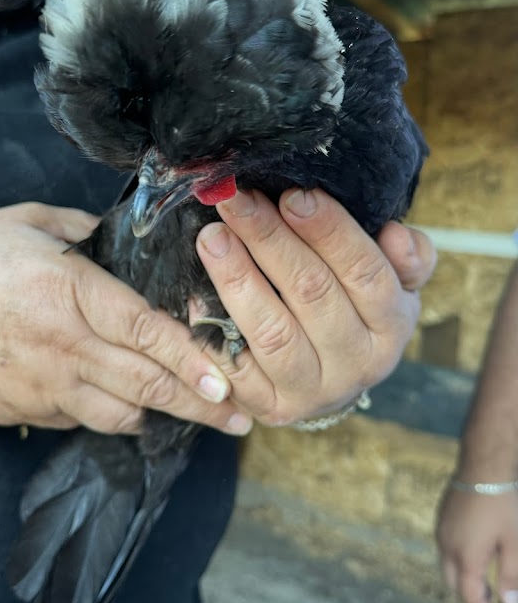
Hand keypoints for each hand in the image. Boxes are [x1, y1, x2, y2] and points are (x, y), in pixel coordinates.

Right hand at [0, 203, 245, 435]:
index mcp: (72, 293)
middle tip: (240, 418)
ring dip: (162, 415)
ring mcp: (47, 385)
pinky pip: (84, 419)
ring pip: (121, 413)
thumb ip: (84, 231)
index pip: (148, 332)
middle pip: (147, 384)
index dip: (194, 358)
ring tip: (198, 416)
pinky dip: (114, 415)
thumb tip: (121, 238)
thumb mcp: (27, 222)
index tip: (230, 378)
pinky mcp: (29, 409)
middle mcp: (66, 346)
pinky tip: (133, 408)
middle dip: (201, 405)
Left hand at [196, 188, 434, 425]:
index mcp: (393, 325)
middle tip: (237, 200)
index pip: (365, 272)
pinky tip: (193, 292)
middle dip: (270, 239)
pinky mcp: (271, 408)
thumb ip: (408, 256)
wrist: (334, 379)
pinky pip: (237, 367)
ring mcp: (313, 391)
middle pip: (312, 293)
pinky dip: (213, 329)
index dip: (329, 231)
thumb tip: (396, 234)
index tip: (293, 194)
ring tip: (212, 236)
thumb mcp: (396, 282)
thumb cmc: (358, 309)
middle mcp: (358, 364)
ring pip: (273, 331)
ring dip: (237, 278)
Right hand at [437, 486, 517, 602]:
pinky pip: (444, 549)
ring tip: (484, 581)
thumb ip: (510, 576)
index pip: (470, 597)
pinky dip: (457, 562)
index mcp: (466, 558)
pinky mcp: (441, 519)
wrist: (483, 466)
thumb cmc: (503, 505)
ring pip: (446, 568)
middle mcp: (447, 547)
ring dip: (463, 579)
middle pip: (453, 585)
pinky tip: (474, 554)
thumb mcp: (514, 543)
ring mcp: (441, 532)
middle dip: (471, 598)